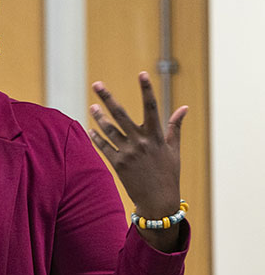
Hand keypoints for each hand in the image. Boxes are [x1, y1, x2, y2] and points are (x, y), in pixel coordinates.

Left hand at [88, 72, 187, 251]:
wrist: (158, 201)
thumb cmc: (168, 173)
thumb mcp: (173, 150)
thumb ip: (174, 127)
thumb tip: (184, 108)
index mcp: (156, 136)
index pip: (152, 107)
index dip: (147, 89)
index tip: (142, 73)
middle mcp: (141, 142)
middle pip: (121, 114)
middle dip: (108, 98)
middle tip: (97, 84)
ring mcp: (128, 153)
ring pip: (109, 130)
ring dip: (98, 117)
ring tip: (92, 106)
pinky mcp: (117, 164)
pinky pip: (104, 147)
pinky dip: (96, 137)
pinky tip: (90, 129)